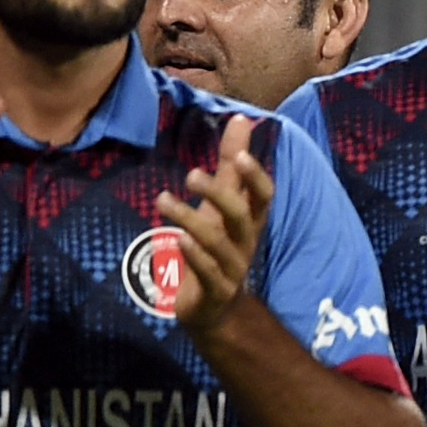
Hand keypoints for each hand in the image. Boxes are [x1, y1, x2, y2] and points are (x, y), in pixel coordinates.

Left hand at [157, 114, 277, 338]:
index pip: (263, 197)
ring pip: (218, 243)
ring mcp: (231, 269)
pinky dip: (193, 256)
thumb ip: (230, 165)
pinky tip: (177, 240)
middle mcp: (245, 243)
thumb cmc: (216, 248)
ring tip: (162, 200)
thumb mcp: (222, 205)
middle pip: (241, 216)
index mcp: (250, 221)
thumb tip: (242, 119)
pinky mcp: (214, 291)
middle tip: (190, 174)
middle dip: (219, 194)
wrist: (214, 308)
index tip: (241, 156)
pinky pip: (207, 273)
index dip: (255, 178)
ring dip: (190, 220)